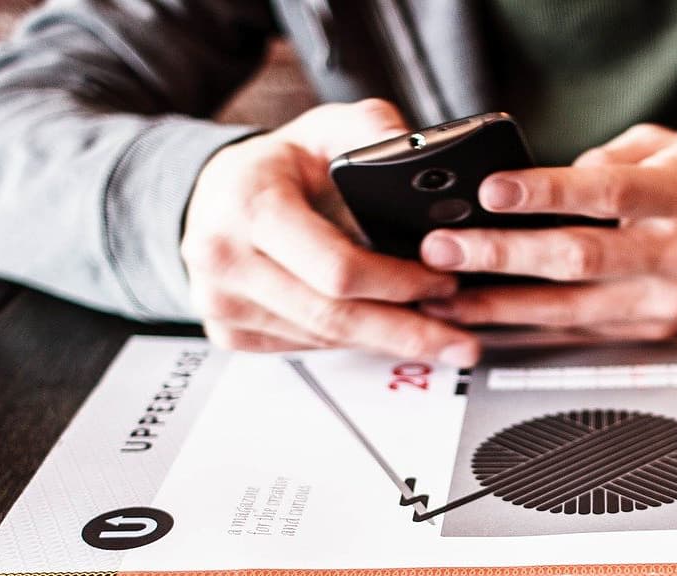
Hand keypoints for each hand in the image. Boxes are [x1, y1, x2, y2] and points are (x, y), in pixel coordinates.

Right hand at [182, 99, 478, 364]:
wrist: (217, 195)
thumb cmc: (276, 165)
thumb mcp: (325, 128)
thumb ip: (373, 129)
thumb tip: (415, 150)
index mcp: (249, 205)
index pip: (336, 267)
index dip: (398, 282)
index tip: (443, 283)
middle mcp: (224, 259)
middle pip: (333, 317)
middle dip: (406, 332)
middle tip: (460, 343)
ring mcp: (221, 302)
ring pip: (323, 338)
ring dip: (384, 340)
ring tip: (436, 336)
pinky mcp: (227, 332)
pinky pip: (305, 347)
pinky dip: (351, 342)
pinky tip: (384, 333)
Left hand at [419, 124, 676, 339]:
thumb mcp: (661, 147)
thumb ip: (606, 159)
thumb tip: (540, 183)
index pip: (609, 193)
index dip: (547, 193)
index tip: (491, 191)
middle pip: (581, 260)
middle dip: (503, 255)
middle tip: (445, 249)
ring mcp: (664, 302)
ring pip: (570, 310)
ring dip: (499, 305)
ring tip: (445, 295)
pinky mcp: (649, 332)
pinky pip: (577, 333)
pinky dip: (526, 327)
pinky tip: (484, 319)